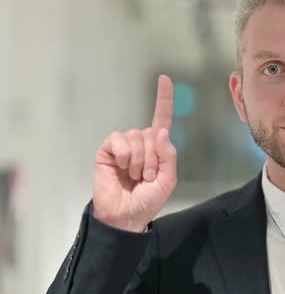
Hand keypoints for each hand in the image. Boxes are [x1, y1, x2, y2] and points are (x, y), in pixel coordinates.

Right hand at [92, 75, 176, 231]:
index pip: (162, 119)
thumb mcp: (167, 180)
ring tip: (133, 177)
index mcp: (157, 148)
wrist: (126, 216)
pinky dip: (123, 155)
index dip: (164, 99)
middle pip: (151, 133)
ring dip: (138, 161)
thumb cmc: (148, 200)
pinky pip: (118, 140)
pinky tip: (120, 168)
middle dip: (152, 159)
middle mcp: (141, 143)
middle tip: (145, 177)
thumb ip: (168, 156)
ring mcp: (123, 146)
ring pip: (136, 137)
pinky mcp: (107, 150)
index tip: (164, 78)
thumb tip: (159, 131)